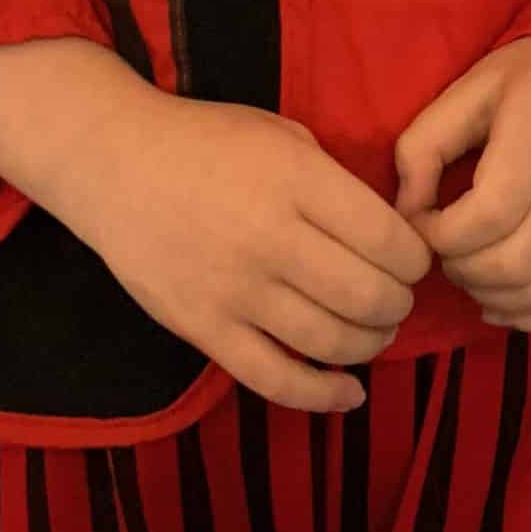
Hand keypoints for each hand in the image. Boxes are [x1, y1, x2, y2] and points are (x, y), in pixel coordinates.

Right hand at [59, 91, 433, 413]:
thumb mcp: (281, 135)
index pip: (387, 238)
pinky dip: (323, 396)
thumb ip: (333, 180)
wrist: (115, 162)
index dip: (415, 258)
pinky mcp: (204, 329)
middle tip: (395, 297)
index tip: (412, 260)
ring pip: (331, 342)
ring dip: (370, 344)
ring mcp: (235, 289)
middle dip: (398, 304)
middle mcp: (271, 237)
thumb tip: (385, 234)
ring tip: (373, 332)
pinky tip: (350, 394)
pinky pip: (276, 380)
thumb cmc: (207, 140)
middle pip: (368, 296)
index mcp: (296, 179)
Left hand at [391, 30, 530, 332]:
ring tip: (473, 271)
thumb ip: (426, 144)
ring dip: (493, 298)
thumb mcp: (473, 86)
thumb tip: (405, 212)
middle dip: (461, 270)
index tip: (425, 222)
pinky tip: (507, 303)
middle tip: (447, 248)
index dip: (440, 236)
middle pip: (512, 266)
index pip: (484, 219)